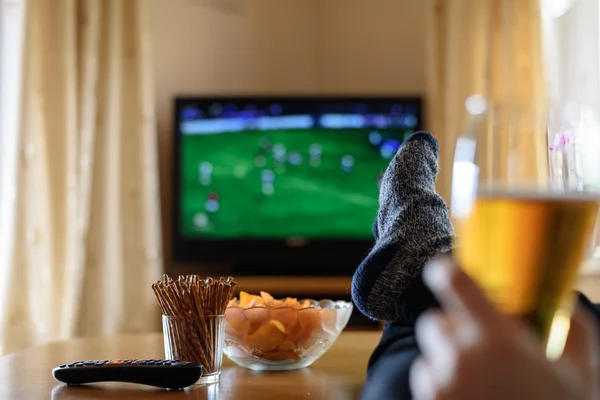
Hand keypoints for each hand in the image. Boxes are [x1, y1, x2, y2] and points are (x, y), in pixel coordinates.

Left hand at [409, 258, 599, 399]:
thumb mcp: (582, 375)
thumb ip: (575, 331)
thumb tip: (565, 304)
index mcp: (496, 339)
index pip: (453, 281)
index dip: (446, 271)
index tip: (445, 271)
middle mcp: (460, 358)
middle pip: (434, 321)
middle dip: (453, 330)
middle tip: (479, 348)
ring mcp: (441, 386)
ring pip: (429, 356)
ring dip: (446, 362)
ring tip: (479, 385)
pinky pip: (426, 384)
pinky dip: (441, 388)